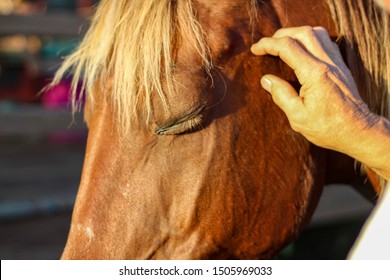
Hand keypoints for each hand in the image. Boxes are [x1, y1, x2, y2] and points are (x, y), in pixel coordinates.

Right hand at [251, 26, 389, 179]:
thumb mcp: (297, 117)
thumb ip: (281, 95)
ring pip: (317, 33)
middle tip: (266, 46)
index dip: (268, 45)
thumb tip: (266, 80)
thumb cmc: (328, 128)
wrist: (357, 131)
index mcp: (314, 74)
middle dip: (280, 35)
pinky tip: (303, 50)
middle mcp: (327, 63)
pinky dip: (311, 39)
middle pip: (302, 33)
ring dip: (297, 34)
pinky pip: (327, 42)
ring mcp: (337, 63)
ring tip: (282, 44)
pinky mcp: (341, 67)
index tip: (255, 49)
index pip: (288, 48)